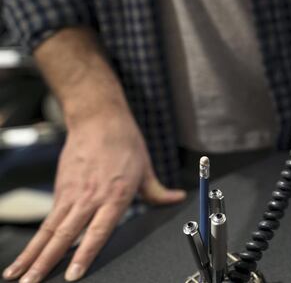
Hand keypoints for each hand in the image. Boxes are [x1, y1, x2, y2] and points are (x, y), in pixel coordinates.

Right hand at [3, 107, 184, 281]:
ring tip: (19, 276)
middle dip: (48, 262)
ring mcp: (73, 195)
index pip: (97, 232)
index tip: (73, 274)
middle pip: (65, 235)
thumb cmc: (124, 142)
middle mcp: (91, 198)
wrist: (99, 119)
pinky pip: (47, 220)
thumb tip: (176, 198)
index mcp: (116, 196)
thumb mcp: (146, 169)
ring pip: (49, 231)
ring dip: (33, 255)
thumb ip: (157, 192)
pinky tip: (26, 256)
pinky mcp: (61, 190)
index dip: (84, 254)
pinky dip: (35, 240)